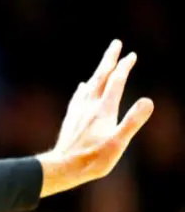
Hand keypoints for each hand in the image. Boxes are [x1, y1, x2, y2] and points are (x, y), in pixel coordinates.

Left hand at [37, 39, 153, 196]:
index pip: (116, 82)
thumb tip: (148, 100)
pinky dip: (84, 88)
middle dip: (110, 60)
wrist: (62, 168)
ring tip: (105, 63)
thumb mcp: (118, 143)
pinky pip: (78, 98)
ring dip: (99, 71)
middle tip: (116, 44)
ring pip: (90, 85)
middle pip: (101, 77)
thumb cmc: (92, 160)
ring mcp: (78, 112)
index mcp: (103, 110)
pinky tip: (83, 87)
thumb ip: (132, 122)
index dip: (124, 67)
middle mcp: (89, 106)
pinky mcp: (70, 119)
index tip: (132, 55)